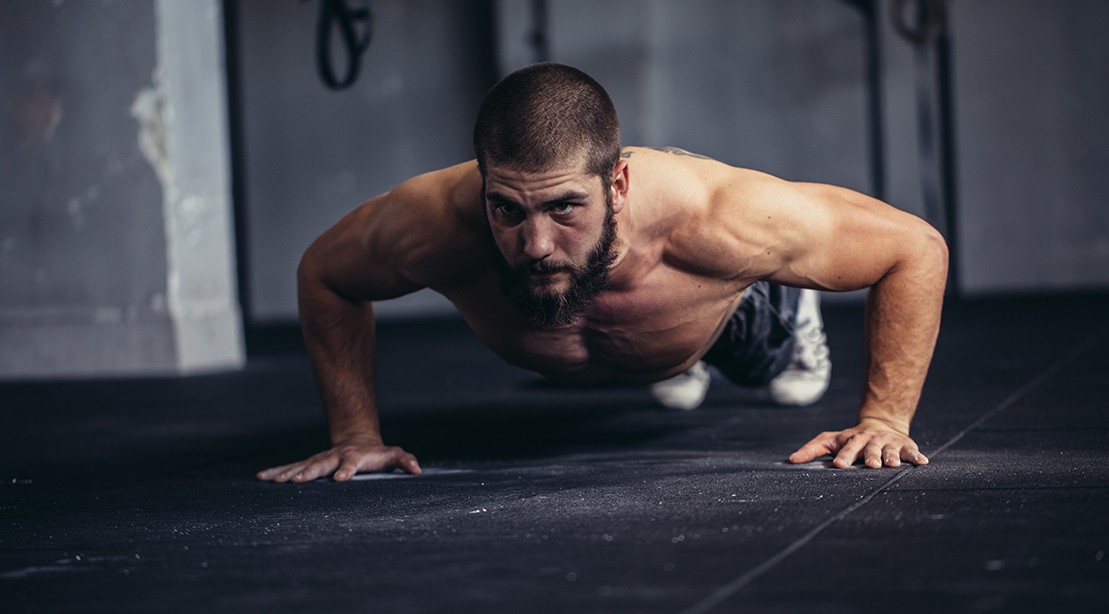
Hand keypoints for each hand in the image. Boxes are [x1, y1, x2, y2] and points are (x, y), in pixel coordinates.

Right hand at [256, 439, 421, 482]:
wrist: (357, 441)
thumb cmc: (377, 454)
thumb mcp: (394, 455)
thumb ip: (405, 460)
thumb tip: (417, 470)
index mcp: (354, 458)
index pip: (350, 465)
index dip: (346, 471)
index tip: (339, 479)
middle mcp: (333, 458)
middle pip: (320, 465)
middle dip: (309, 473)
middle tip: (297, 482)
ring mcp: (319, 460)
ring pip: (301, 466)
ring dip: (287, 474)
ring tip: (272, 481)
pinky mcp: (308, 465)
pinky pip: (291, 468)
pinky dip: (277, 472)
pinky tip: (261, 478)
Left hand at [788, 419, 928, 468]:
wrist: (881, 425)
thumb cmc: (851, 439)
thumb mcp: (831, 441)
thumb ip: (812, 449)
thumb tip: (790, 460)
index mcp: (852, 441)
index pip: (846, 449)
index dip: (843, 456)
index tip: (838, 465)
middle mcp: (871, 441)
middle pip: (869, 449)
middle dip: (869, 456)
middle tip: (869, 465)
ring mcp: (888, 443)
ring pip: (889, 451)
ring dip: (891, 457)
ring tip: (892, 464)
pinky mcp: (905, 446)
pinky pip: (911, 452)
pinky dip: (916, 457)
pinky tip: (922, 462)